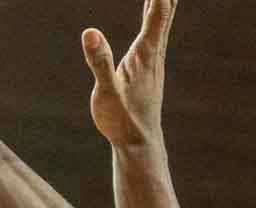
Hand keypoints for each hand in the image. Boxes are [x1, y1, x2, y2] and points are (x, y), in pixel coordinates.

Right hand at [83, 0, 173, 149]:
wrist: (139, 145)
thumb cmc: (122, 122)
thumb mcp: (106, 93)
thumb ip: (99, 62)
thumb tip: (90, 32)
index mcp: (146, 54)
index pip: (157, 12)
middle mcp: (154, 53)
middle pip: (164, 10)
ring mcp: (153, 59)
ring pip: (161, 18)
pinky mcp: (148, 66)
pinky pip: (154, 29)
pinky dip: (154, 11)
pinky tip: (152, 8)